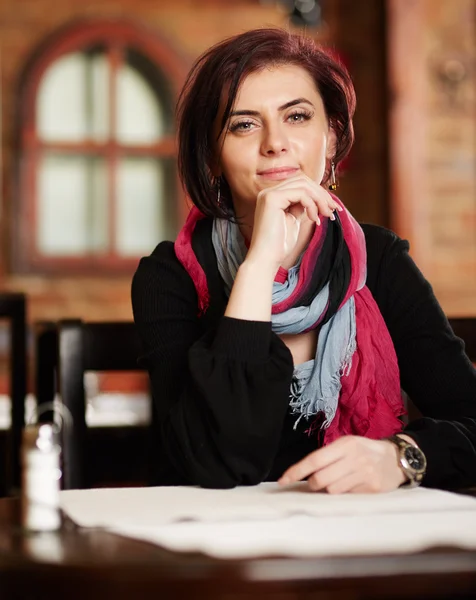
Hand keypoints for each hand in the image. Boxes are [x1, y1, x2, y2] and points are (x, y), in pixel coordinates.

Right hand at [246, 174, 340, 271]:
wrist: (266, 258)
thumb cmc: (279, 244)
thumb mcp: (293, 220)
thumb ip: (300, 206)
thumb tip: (315, 198)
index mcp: (273, 196)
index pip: (300, 184)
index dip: (318, 193)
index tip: (332, 208)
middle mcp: (269, 192)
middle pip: (303, 180)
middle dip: (322, 194)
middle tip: (333, 210)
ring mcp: (269, 194)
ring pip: (304, 185)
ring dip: (320, 199)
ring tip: (326, 215)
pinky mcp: (272, 199)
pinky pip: (301, 194)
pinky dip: (312, 205)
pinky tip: (314, 219)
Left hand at [278, 435, 406, 493]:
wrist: (397, 459)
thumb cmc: (366, 451)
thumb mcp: (348, 445)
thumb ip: (328, 456)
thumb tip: (304, 474)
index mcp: (345, 445)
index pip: (314, 460)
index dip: (296, 471)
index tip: (284, 480)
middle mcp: (354, 458)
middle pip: (320, 479)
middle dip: (313, 485)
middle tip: (316, 483)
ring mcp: (364, 474)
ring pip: (332, 491)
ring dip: (328, 491)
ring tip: (336, 483)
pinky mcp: (372, 488)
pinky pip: (347, 496)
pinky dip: (343, 494)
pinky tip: (350, 486)